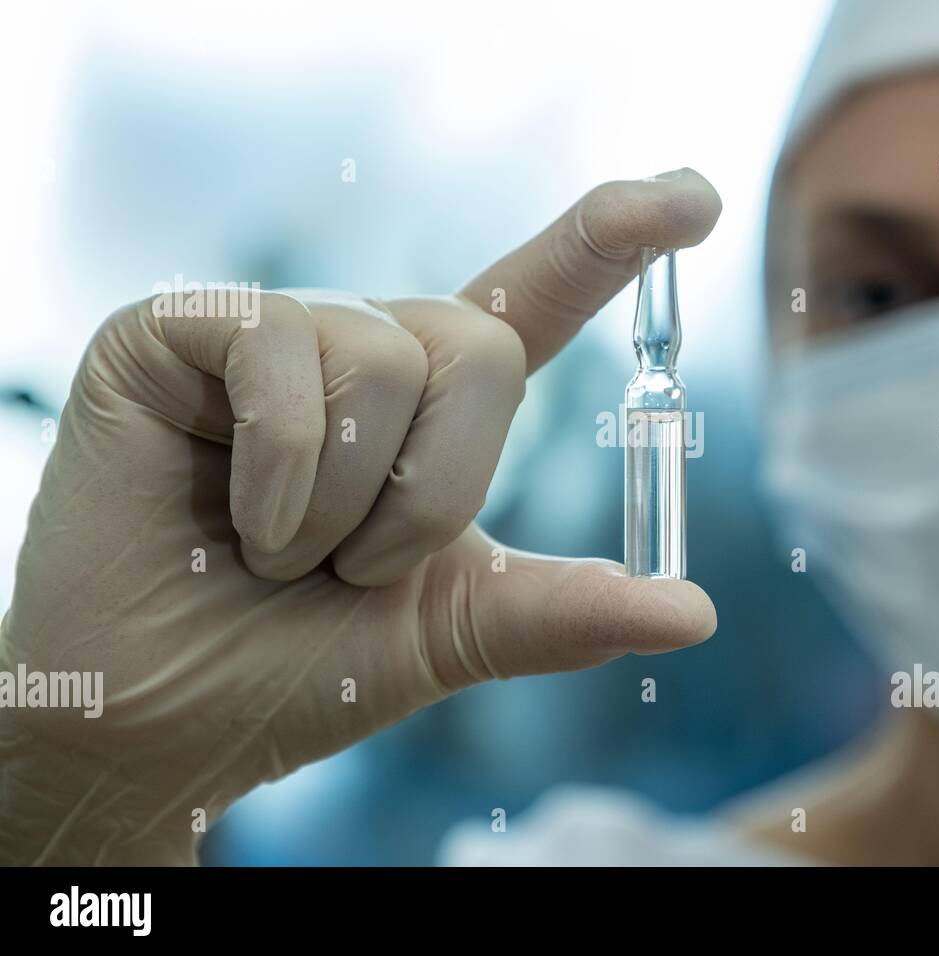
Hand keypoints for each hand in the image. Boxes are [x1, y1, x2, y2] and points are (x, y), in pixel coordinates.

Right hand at [0, 169, 721, 864]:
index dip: (611, 239)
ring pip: (386, 356)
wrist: (167, 715)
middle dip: (436, 490)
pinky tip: (237, 526)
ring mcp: (276, 331)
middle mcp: (364, 348)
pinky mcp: (182, 328)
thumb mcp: (451, 629)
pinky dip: (282, 471)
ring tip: (282, 551)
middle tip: (356, 564)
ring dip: (347, 501)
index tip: (693, 200)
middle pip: (485, 345)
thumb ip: (564, 611)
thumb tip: (696, 615)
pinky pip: (283, 353)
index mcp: (434, 406)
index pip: (535, 299)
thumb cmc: (301, 666)